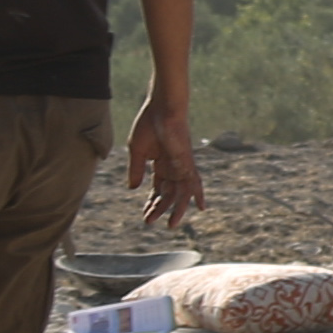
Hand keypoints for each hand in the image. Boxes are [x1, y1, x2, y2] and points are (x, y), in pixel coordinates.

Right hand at [128, 99, 201, 226]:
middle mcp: (173, 168)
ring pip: (180, 192)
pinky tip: (200, 207)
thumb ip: (136, 170)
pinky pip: (194, 180)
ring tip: (171, 224)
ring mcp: (181, 165)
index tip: (145, 216)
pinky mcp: (187, 162)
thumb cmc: (149, 124)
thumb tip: (133, 188)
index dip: (152, 202)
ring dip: (175, 209)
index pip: (157, 189)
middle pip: (168, 194)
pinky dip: (197, 193)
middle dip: (159, 208)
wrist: (161, 108)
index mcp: (160, 165)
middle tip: (150, 222)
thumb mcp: (137, 151)